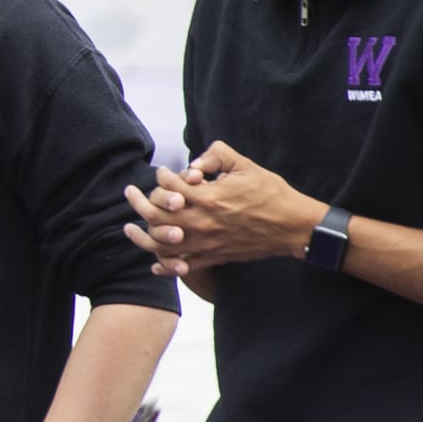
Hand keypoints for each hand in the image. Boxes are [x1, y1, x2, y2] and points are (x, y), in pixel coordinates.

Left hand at [122, 143, 318, 277]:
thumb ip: (216, 155)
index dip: (162, 177)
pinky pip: (183, 266)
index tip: (163, 173)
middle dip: (139, 202)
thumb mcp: (245, 166)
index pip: (169, 186)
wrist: (293, 227)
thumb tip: (193, 161)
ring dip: (142, 236)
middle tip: (130, 192)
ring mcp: (206, 243)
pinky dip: (165, 265)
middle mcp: (203, 222)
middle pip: (157, 215)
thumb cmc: (271, 193)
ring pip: (163, 244)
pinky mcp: (214, 257)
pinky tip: (154, 262)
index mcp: (209, 197)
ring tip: (129, 228)